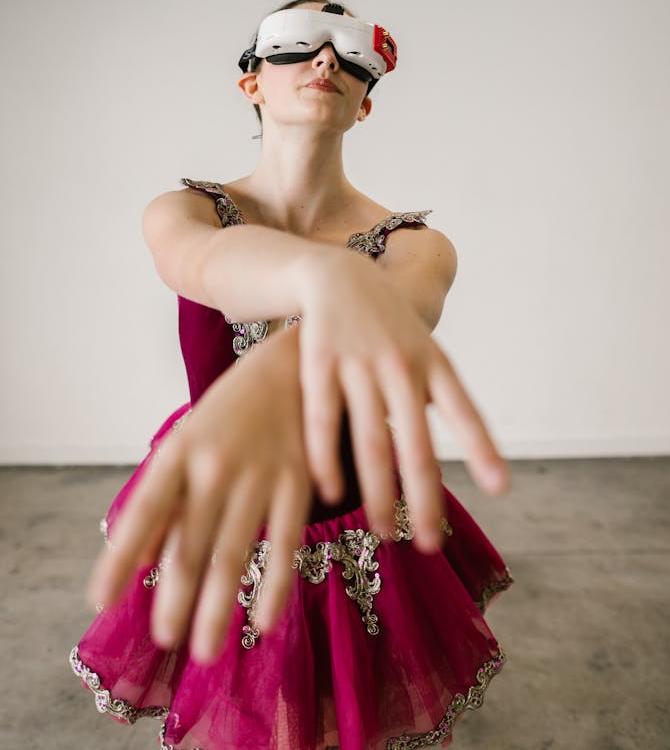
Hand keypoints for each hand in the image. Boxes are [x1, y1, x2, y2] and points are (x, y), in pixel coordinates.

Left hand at [88, 324, 310, 664]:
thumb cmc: (232, 407)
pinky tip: (263, 622)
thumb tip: (136, 561)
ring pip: (234, 552)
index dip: (119, 557)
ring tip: (203, 650)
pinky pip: (286, 542)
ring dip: (218, 607)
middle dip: (174, 598)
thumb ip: (166, 499)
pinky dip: (274, 586)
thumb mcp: (189, 438)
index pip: (143, 509)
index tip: (99, 601)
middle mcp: (215, 463)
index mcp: (180, 449)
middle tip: (163, 639)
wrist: (294, 361)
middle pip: (189, 542)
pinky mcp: (299, 482)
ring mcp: (259, 474)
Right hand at [297, 250, 509, 549]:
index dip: (483, 449)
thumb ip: (443, 400)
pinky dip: (328, 460)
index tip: (501, 488)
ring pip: (372, 440)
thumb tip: (484, 460)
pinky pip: (324, 420)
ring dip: (379, 492)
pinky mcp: (319, 361)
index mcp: (435, 363)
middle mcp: (402, 363)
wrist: (339, 276)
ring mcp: (360, 361)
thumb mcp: (425, 352)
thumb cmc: (391, 328)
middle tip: (430, 544)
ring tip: (385, 531)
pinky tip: (330, 494)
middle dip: (425, 498)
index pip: (464, 411)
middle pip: (416, 443)